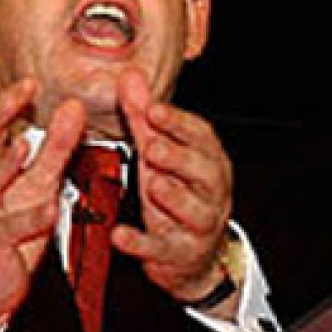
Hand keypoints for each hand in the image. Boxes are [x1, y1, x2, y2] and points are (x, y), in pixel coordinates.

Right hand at [0, 78, 84, 331]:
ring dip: (3, 163)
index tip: (28, 80)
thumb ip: (54, 147)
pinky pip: (8, 228)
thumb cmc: (10, 229)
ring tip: (24, 144)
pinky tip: (48, 206)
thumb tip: (71, 107)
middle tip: (22, 91)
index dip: (5, 102)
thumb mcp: (38, 182)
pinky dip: (28, 217)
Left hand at [113, 68, 234, 309]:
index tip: (153, 109)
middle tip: (152, 146)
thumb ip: (143, 118)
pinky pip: (162, 249)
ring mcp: (198, 226)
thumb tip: (130, 76)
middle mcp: (211, 192)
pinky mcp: (179, 255)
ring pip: (195, 212)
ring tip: (153, 184)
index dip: (178, 122)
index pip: (201, 136)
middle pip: (205, 173)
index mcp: (207, 161)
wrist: (190, 255)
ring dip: (174, 198)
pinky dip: (142, 243)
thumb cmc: (175, 194)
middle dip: (179, 157)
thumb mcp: (158, 153)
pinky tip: (120, 235)